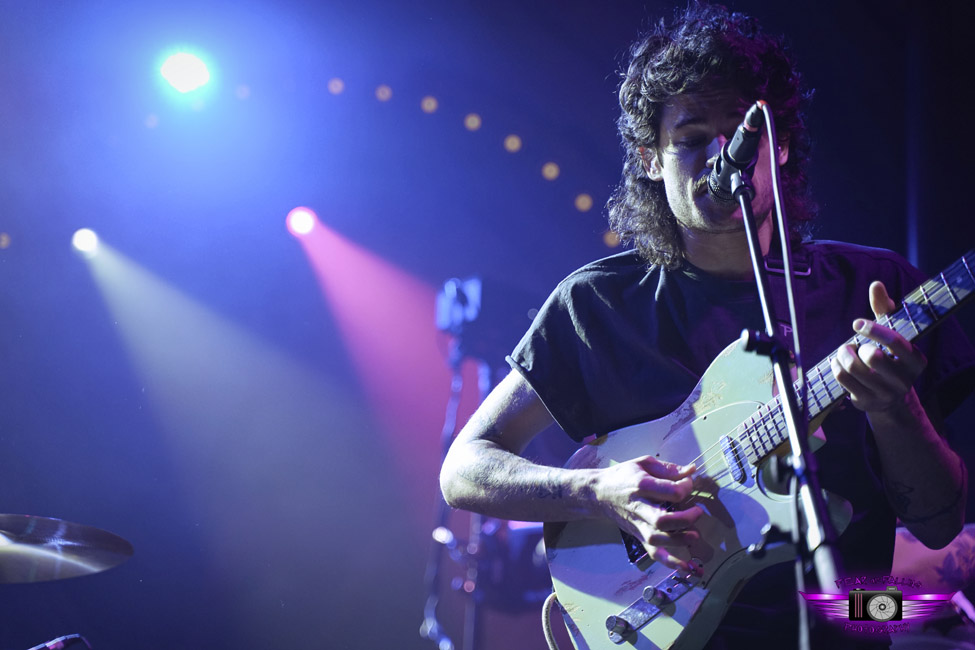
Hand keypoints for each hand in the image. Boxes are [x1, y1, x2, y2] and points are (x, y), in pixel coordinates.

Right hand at [593, 455, 702, 571]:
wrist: (598, 494)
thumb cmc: (623, 476)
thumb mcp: (643, 463)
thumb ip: (668, 468)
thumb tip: (691, 470)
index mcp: (641, 486)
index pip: (670, 491)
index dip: (686, 487)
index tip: (688, 483)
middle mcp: (639, 508)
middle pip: (662, 520)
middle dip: (685, 518)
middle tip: (697, 511)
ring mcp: (638, 525)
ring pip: (657, 539)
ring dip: (679, 540)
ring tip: (694, 535)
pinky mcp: (638, 536)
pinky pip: (654, 553)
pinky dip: (670, 562)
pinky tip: (686, 567)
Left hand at [830, 281, 927, 412]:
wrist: (890, 399)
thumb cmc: (889, 355)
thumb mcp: (892, 334)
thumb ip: (885, 309)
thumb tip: (876, 284)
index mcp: (916, 360)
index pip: (895, 342)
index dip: (874, 330)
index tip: (857, 323)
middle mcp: (904, 380)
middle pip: (871, 356)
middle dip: (855, 346)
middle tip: (852, 344)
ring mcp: (885, 394)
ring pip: (853, 368)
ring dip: (842, 355)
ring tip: (844, 352)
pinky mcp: (866, 402)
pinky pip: (843, 379)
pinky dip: (835, 366)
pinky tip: (838, 363)